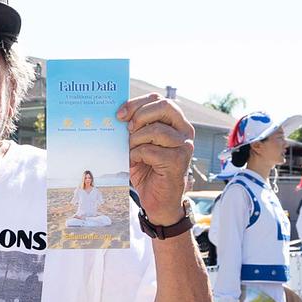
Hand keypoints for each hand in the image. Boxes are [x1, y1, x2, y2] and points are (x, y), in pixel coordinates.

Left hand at [119, 94, 194, 225]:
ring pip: (156, 130)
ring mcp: (184, 146)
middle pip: (164, 106)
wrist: (158, 201)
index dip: (136, 103)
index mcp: (175, 122)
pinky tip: (135, 162)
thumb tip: (117, 115)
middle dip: (140, 115)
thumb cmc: (147, 170)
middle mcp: (184, 131)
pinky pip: (150, 150)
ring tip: (131, 151)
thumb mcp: (139, 144)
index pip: (158, 100)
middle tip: (127, 129)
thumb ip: (135, 128)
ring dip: (136, 140)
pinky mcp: (178, 161)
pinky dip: (137, 155)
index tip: (119, 115)